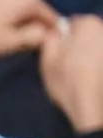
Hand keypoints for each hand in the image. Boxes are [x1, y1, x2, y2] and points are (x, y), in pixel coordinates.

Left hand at [0, 0, 58, 56]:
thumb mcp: (7, 43)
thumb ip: (33, 38)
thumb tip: (47, 33)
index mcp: (25, 1)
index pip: (48, 15)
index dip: (50, 32)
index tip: (48, 47)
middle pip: (30, 11)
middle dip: (30, 27)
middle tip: (23, 48)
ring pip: (12, 10)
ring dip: (13, 24)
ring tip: (2, 42)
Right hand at [40, 15, 102, 132]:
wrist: (91, 108)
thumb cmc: (67, 83)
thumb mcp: (47, 60)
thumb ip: (50, 39)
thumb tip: (55, 33)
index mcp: (88, 25)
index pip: (72, 23)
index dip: (62, 37)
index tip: (57, 52)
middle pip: (86, 34)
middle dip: (76, 45)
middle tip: (66, 65)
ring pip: (94, 48)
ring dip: (87, 56)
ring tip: (78, 74)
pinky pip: (98, 60)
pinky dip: (95, 66)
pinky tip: (90, 79)